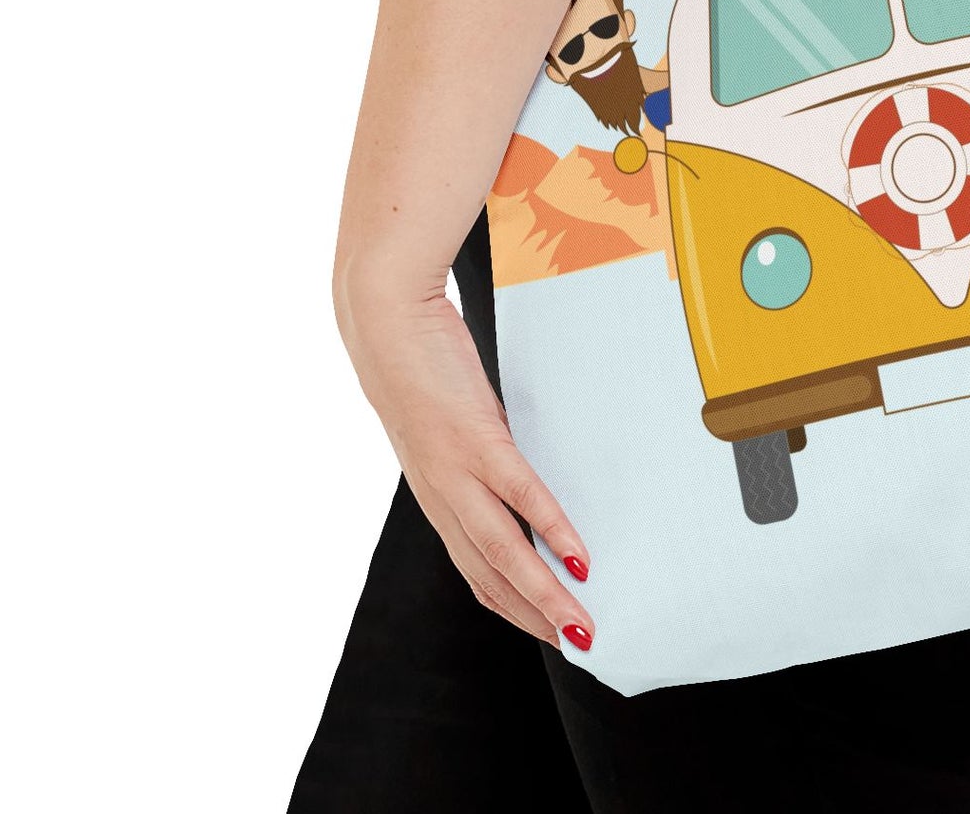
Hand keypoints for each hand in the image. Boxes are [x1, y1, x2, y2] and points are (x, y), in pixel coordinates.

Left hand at [339, 284, 594, 650]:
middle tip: (583, 647)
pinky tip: (578, 557)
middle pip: (491, 578)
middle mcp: (442, 497)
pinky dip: (551, 532)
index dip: (515, 609)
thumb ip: (477, 450)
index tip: (555, 631)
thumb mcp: (450, 421)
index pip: (478, 572)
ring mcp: (456, 472)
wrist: (384, 322)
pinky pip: (520, 496)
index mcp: (439, 495)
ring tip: (584, 624)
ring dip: (545, 598)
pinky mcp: (474, 439)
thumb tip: (515, 466)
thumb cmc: (421, 364)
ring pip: (503, 553)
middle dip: (537, 620)